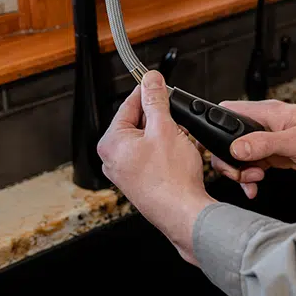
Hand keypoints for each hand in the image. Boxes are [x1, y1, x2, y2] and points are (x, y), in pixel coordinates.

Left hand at [98, 71, 213, 263]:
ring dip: (166, 134)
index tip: (158, 83)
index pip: (128, 105)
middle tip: (177, 116)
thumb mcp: (165, 128)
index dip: (147, 92)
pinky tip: (181, 153)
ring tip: (182, 138)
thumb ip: (156, 100)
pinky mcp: (140, 182)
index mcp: (111, 142)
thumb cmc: (171, 180)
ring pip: (147, 140)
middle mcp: (113, 159)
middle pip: (137, 123)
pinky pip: (151, 156)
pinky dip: (166, 150)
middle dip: (160, 117)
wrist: (183, 214)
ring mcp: (125, 172)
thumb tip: (151, 80)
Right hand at [212, 100, 295, 198]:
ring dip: (240, 172)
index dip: (214, 127)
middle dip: (228, 160)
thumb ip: (264, 143)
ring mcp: (267, 140)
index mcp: (265, 113)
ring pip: (238, 156)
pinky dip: (249, 178)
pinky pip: (251, 166)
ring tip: (255, 181)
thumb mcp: (295, 142)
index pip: (227, 112)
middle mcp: (262, 124)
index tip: (217, 150)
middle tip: (243, 174)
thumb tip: (236, 148)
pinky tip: (256, 186)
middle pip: (227, 139)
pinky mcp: (273, 154)